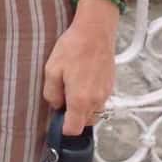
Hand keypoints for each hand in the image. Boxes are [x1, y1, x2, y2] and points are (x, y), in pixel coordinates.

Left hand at [43, 0, 118, 134]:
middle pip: (84, 123)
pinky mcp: (110, 86)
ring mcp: (106, 94)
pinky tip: (81, 81)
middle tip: (61, 100)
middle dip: (72, 118)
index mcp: (80, 100)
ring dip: (81, 108)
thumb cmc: (73, 48)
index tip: (56, 121)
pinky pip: (99, 101)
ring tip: (70, 88)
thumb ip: (51, 93)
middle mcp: (96, 101)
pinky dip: (90, 99)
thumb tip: (55, 105)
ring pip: (93, 113)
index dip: (62, 128)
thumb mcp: (52, 70)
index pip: (73, 129)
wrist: (95, 32)